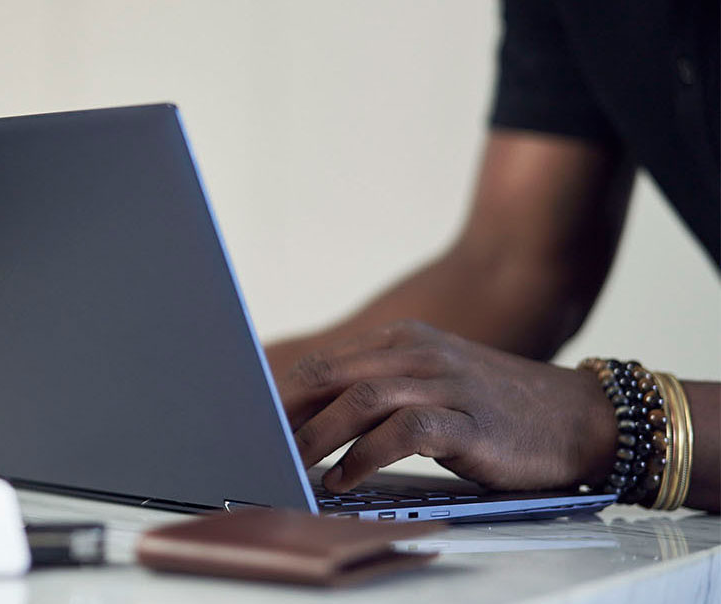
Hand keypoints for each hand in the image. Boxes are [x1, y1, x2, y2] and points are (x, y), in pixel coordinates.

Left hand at [277, 320, 616, 492]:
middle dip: (286, 416)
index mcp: (401, 342)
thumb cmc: (493, 409)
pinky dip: (365, 456)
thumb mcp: (429, 385)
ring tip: (288, 466)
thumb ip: (376, 392)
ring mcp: (443, 383)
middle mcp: (416, 354)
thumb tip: (308, 420)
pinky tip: (344, 479)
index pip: (323, 365)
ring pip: (359, 400)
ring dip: (317, 437)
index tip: (244, 423)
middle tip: (254, 449)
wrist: (576, 416)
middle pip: (330, 377)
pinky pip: (404, 431)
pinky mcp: (468, 420)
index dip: (279, 396)